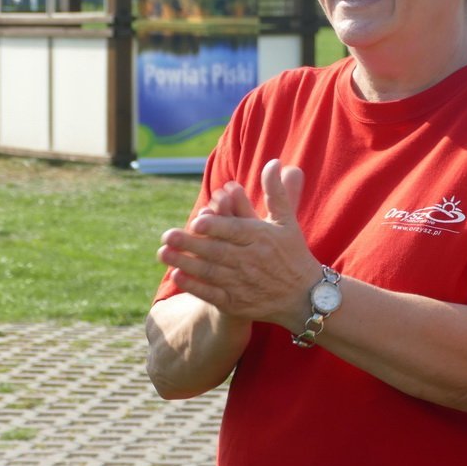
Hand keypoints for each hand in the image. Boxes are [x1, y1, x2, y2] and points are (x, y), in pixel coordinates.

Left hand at [157, 159, 317, 327]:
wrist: (304, 295)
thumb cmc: (292, 252)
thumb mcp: (286, 221)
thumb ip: (276, 191)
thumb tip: (273, 162)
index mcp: (263, 238)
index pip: (236, 231)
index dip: (216, 227)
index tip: (197, 221)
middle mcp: (252, 261)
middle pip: (217, 251)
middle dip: (191, 244)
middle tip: (166, 235)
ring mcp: (244, 283)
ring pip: (210, 272)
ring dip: (185, 263)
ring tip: (162, 252)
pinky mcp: (237, 303)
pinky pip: (212, 294)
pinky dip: (194, 286)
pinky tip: (177, 276)